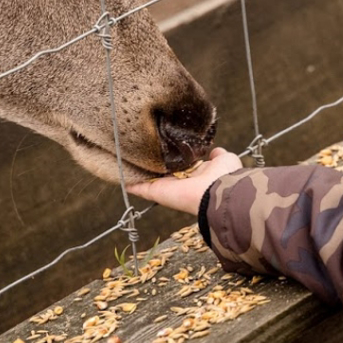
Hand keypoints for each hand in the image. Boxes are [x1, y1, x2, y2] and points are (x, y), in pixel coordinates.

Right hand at [126, 147, 243, 214]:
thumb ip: (217, 156)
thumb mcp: (224, 160)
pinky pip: (138, 186)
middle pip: (162, 173)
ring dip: (137, 171)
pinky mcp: (156, 192)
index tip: (164, 148)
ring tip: (124, 158)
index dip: (174, 159)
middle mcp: (180, 182)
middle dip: (152, 164)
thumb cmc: (224, 177)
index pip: (181, 167)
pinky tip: (118, 173)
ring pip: (148, 180)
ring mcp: (166, 188)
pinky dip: (127, 181)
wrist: (218, 194)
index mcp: (196, 175)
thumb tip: (214, 150)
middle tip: (140, 150)